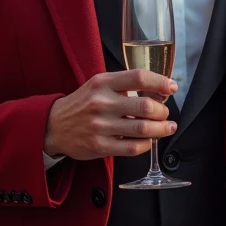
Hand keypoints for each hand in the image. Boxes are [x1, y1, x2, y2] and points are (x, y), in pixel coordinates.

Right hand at [43, 70, 177, 160]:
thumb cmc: (82, 103)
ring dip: (161, 129)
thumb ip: (124, 84)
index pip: (138, 77)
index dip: (160, 82)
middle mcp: (101, 103)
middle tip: (164, 113)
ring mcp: (100, 126)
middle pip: (145, 106)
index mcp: (103, 83)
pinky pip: (132, 148)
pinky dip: (146, 144)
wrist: (54, 126)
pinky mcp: (100, 146)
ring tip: (166, 127)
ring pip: (142, 129)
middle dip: (162, 111)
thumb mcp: (99, 85)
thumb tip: (158, 91)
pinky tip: (148, 141)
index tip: (171, 87)